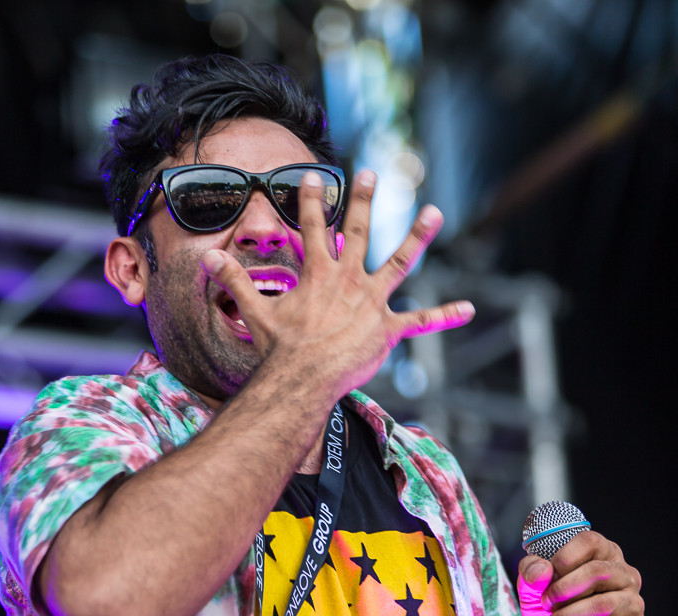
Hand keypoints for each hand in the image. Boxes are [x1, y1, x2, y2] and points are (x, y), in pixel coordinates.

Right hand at [201, 169, 474, 399]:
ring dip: (418, 236)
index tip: (314, 176)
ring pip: (400, 262)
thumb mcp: (254, 311)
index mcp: (318, 274)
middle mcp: (348, 280)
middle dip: (363, 200)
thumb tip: (208, 258)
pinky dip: (445, 315)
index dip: (310, 200)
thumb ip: (235, 281)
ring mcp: (371, 302)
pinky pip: (420, 321)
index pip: (312, 228)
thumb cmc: (279, 350)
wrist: (303, 379)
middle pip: (358, 231)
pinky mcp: (388, 329)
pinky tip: (469, 309)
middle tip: (369, 173)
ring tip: (434, 212)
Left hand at [516, 531, 649, 615]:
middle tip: (547, 605)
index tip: (546, 579)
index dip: (563, 560)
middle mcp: (624, 574)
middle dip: (564, 591)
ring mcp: (634, 601)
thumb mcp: (532, 590)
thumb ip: (530, 574)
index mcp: (601, 554)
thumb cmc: (551, 610)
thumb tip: (542, 570)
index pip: (589, 542)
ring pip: (605, 604)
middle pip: (597, 572)